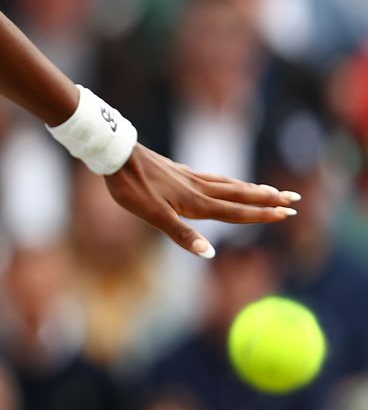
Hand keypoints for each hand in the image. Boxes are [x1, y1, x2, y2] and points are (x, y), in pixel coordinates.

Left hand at [103, 145, 298, 256]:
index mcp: (196, 202)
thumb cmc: (132, 188)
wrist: (116, 156)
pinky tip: (226, 182)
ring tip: (270, 189)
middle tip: (294, 198)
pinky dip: (229, 181)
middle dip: (267, 198)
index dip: (261, 214)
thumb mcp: (153, 216)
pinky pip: (213, 178)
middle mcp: (198, 188)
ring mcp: (190, 177)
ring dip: (251, 189)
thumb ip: (181, 235)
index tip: (287, 213)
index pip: (236, 211)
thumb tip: (209, 253)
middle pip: (240, 194)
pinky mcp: (179, 171)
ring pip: (228, 184)